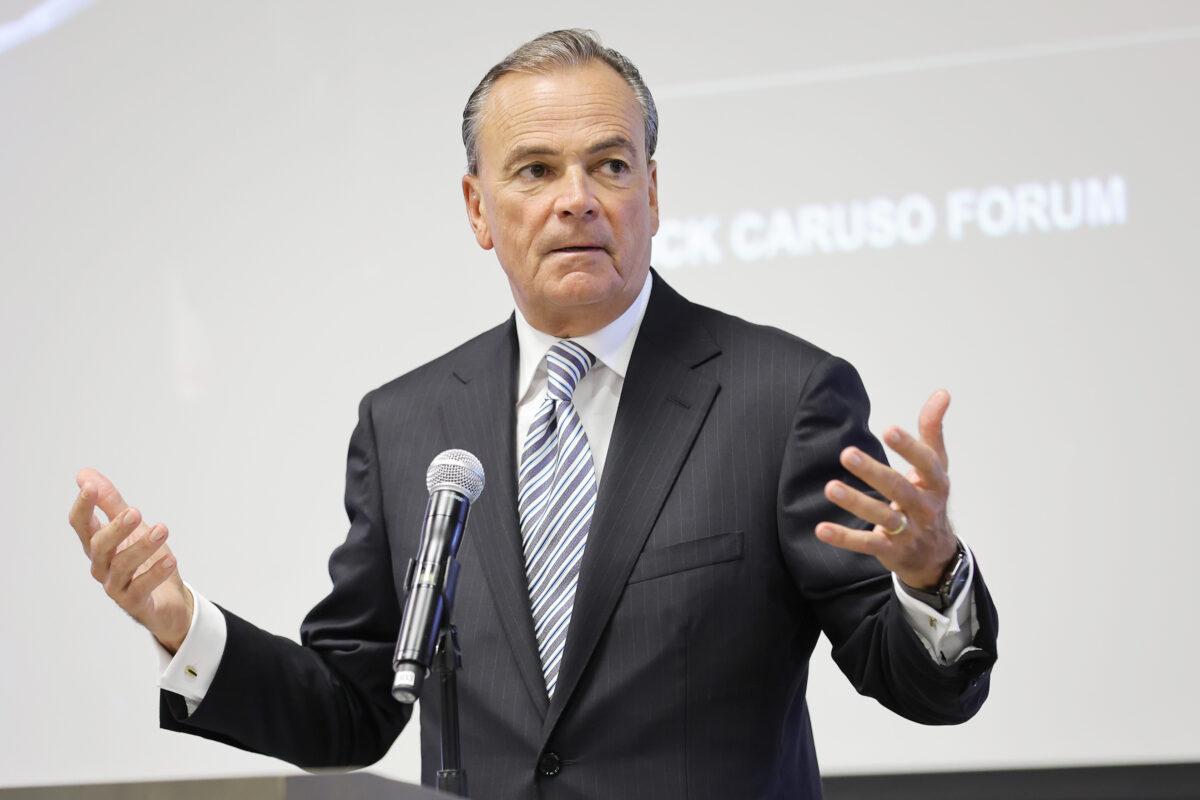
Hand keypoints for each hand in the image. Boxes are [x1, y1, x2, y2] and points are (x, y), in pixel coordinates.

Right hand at [68, 468, 193, 653]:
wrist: (169, 600)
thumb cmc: (145, 560)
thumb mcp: (132, 527)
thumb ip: (111, 503)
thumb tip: (84, 475)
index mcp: (99, 545)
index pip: (81, 525)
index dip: (83, 506)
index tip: (90, 486)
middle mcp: (102, 566)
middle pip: (99, 546)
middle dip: (116, 528)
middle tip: (136, 511)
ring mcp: (116, 586)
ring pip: (121, 566)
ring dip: (142, 546)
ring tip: (163, 530)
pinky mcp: (135, 602)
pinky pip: (141, 588)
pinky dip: (155, 573)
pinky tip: (170, 560)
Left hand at [815, 389, 958, 589]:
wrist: (936, 555)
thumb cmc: (930, 499)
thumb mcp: (936, 466)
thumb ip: (932, 430)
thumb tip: (941, 392)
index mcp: (937, 483)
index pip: (926, 463)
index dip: (909, 447)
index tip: (889, 429)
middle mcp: (925, 507)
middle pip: (900, 489)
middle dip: (874, 472)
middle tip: (847, 454)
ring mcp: (909, 532)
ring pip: (883, 517)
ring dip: (857, 502)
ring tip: (830, 488)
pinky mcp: (891, 550)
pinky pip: (866, 543)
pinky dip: (844, 537)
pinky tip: (822, 529)